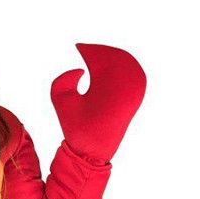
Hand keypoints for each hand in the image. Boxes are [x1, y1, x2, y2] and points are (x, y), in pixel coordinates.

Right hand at [50, 44, 145, 163]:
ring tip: (96, 58)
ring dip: (113, 57)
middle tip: (87, 51)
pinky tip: (110, 68)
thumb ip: (63, 79)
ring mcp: (134, 92)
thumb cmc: (77, 127)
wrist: (93, 151)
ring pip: (128, 63)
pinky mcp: (137, 98)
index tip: (78, 47)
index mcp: (105, 86)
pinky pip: (134, 74)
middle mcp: (124, 86)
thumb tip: (81, 71)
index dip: (88, 49)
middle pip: (116, 56)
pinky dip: (123, 67)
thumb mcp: (62, 100)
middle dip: (101, 52)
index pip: (99, 57)